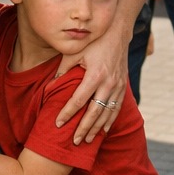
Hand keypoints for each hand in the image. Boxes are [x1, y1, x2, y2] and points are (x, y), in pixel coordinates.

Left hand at [53, 26, 128, 144]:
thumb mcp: (76, 52)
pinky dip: (110, 120)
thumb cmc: (94, 41)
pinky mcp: (123, 86)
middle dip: (84, 128)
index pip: (79, 100)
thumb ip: (63, 69)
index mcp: (96, 75)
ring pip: (108, 113)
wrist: (118, 33)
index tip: (58, 123)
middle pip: (95, 112)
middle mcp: (109, 83)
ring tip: (87, 140)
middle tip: (74, 141)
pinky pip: (117, 108)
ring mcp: (118, 86)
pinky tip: (103, 130)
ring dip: (97, 128)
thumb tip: (50, 86)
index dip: (68, 113)